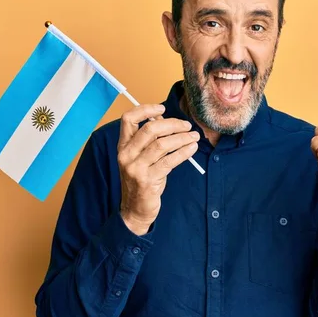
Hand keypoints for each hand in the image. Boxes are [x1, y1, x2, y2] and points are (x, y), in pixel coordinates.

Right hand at [117, 104, 199, 234]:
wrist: (136, 209)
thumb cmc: (143, 179)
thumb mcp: (142, 157)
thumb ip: (150, 138)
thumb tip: (163, 116)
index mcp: (123, 146)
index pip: (128, 119)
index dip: (145, 109)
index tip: (162, 107)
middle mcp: (126, 155)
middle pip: (149, 129)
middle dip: (172, 124)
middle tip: (187, 125)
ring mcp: (135, 168)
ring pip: (162, 144)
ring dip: (182, 138)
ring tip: (194, 136)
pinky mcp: (147, 180)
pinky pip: (169, 161)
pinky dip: (183, 152)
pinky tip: (191, 149)